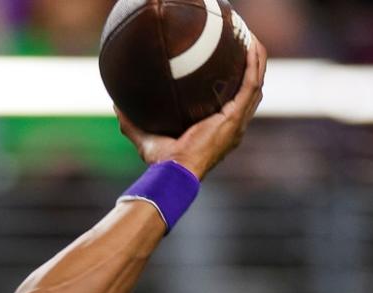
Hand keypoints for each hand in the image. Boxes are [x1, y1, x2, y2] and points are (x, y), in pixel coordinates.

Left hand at [117, 35, 266, 179]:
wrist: (174, 172)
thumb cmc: (162, 163)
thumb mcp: (146, 138)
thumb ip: (131, 122)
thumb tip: (116, 104)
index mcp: (219, 132)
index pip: (233, 106)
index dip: (234, 87)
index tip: (228, 68)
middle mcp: (233, 127)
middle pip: (249, 93)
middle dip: (251, 70)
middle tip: (245, 47)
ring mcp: (236, 122)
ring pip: (255, 85)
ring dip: (257, 62)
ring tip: (253, 41)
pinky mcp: (234, 117)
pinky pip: (250, 85)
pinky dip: (253, 66)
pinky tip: (250, 48)